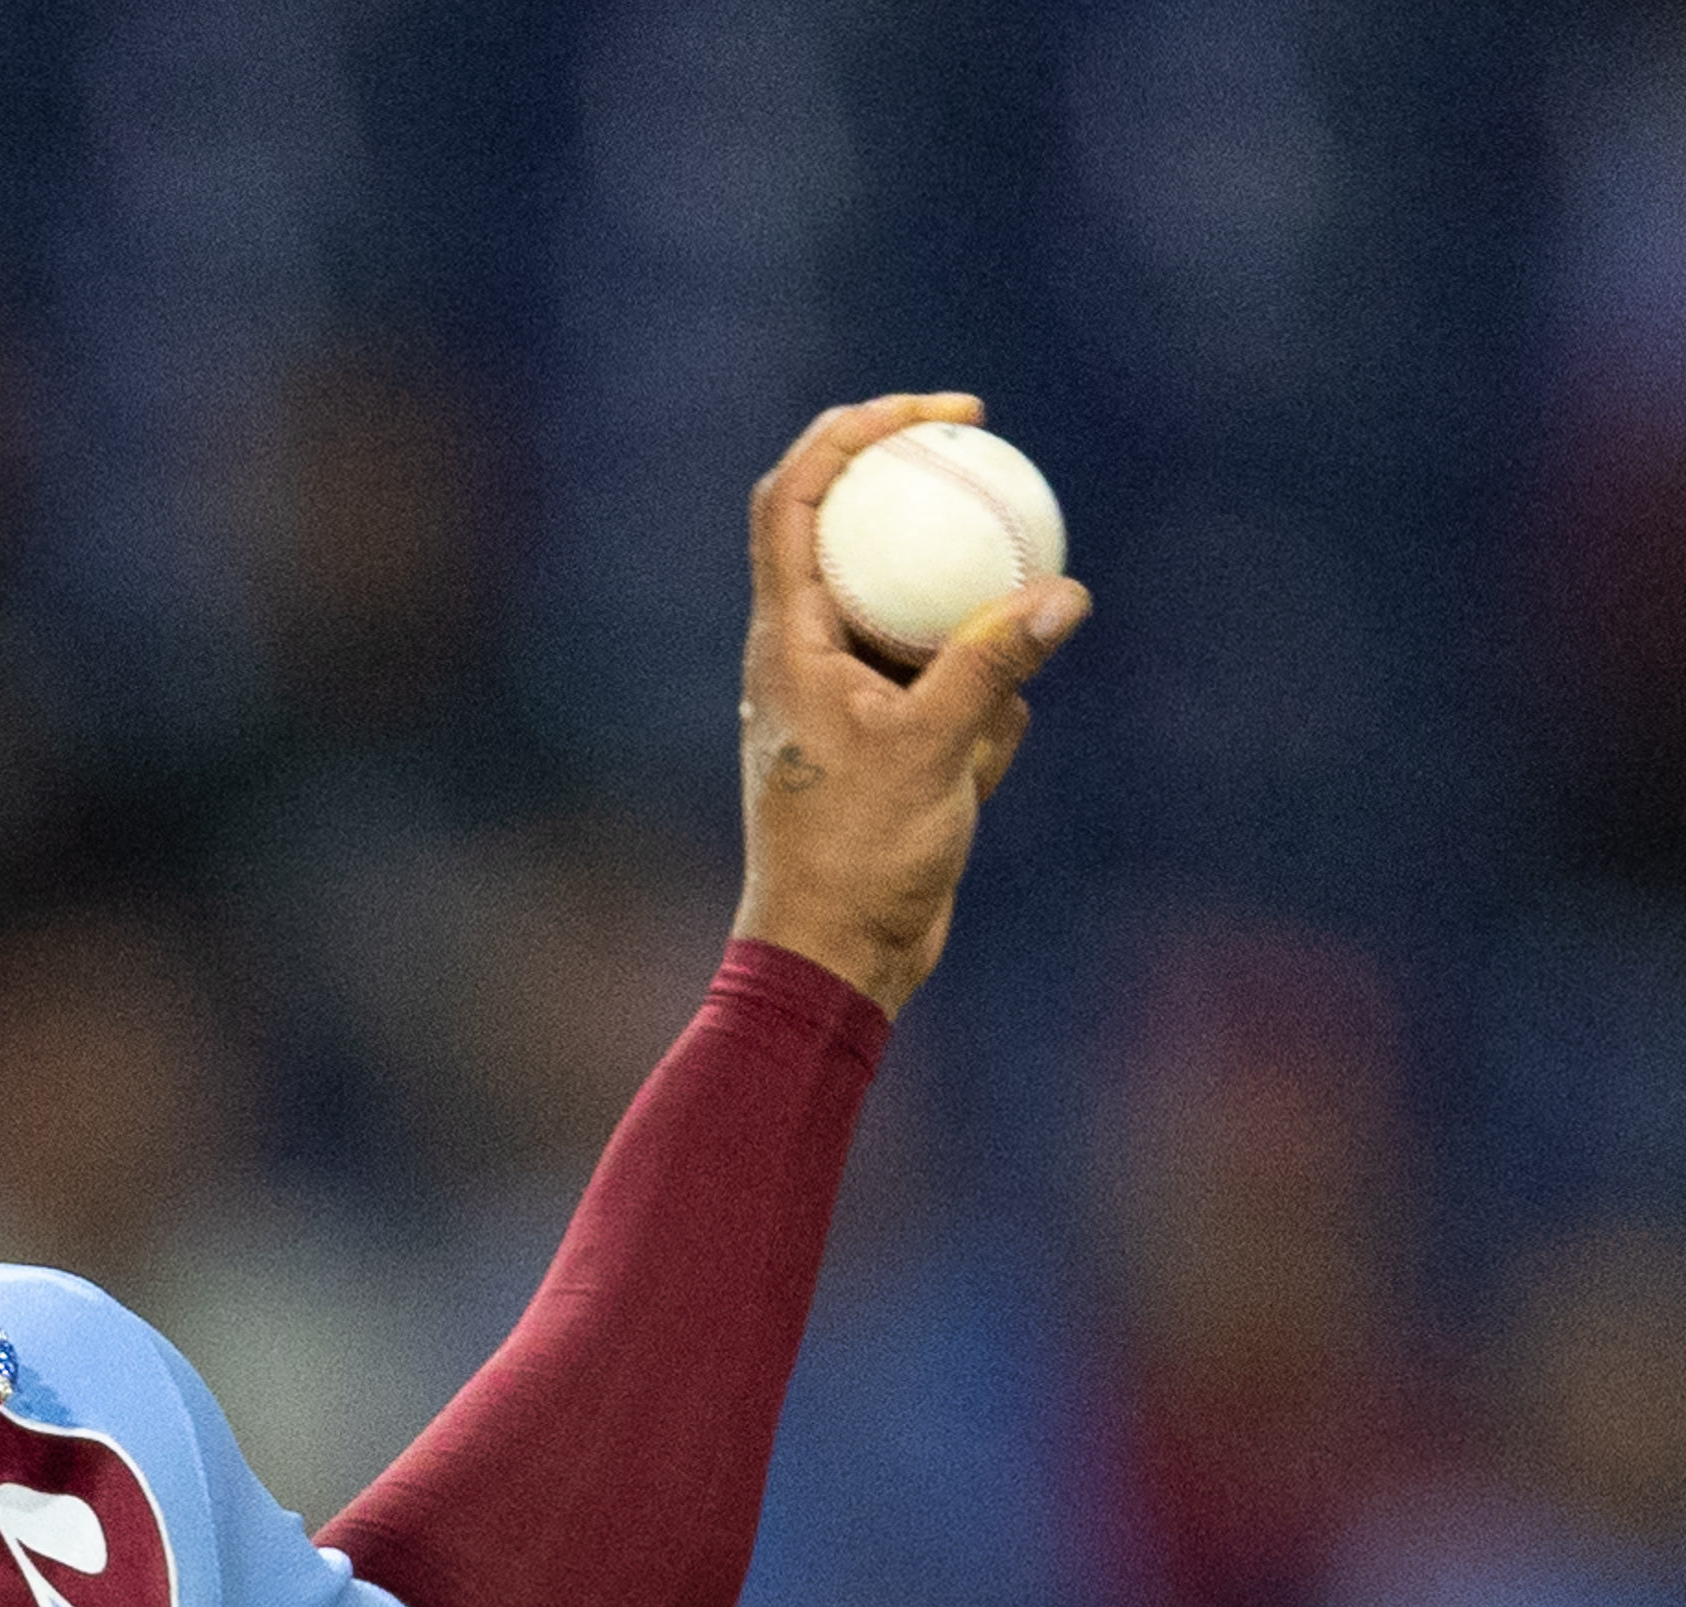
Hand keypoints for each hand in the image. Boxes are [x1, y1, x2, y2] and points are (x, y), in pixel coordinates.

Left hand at [727, 393, 1089, 1016]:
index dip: (853, 432)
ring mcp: (850, 695)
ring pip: (929, 624)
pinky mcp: (890, 737)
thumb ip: (994, 664)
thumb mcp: (937, 750)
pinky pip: (956, 694)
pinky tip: (980, 776)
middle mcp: (807, 654)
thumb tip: (1063, 590)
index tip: (936, 410)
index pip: (794, 499)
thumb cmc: (858, 856)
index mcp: (785, 640)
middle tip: (1004, 477)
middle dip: (935, 517)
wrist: (840, 952)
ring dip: (976, 658)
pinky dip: (985, 723)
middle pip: (863, 540)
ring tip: (976, 731)